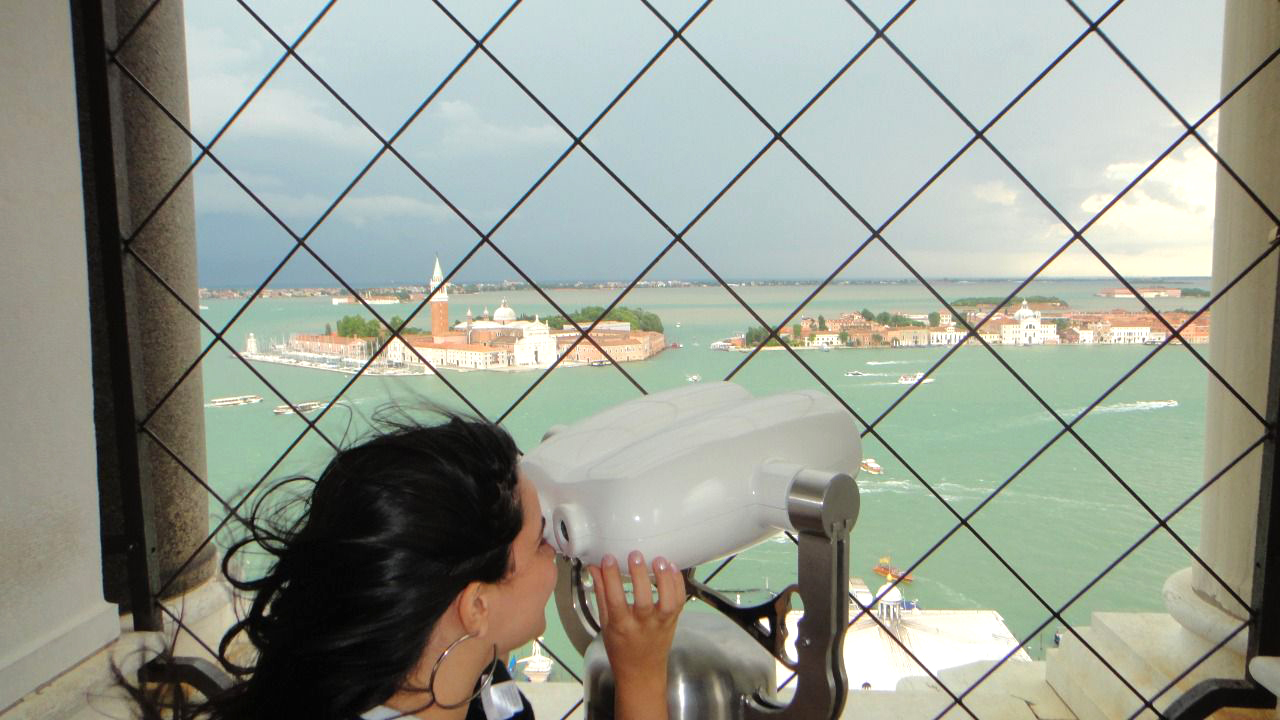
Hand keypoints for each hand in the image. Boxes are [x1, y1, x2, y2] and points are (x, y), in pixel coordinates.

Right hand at [588, 551, 685, 719]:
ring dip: (664, 580)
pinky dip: (678, 584)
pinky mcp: (673, 621)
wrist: (642, 672)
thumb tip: (595, 567)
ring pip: (667, 602)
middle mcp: (642, 626)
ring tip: (659, 560)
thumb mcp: (605, 623)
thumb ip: (602, 594)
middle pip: (643, 601)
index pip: (615, 601)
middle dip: (639, 577)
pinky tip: (672, 568)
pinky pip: (679, 602)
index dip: (610, 578)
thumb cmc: (620, 648)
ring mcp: (660, 624)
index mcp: (621, 627)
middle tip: (635, 556)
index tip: (608, 558)